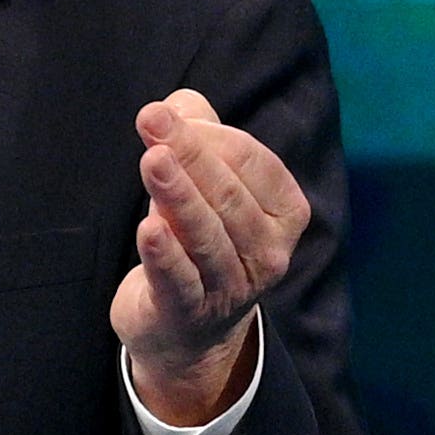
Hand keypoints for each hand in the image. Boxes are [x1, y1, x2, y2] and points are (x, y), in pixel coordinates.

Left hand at [113, 88, 307, 427]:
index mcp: (285, 212)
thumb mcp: (206, 185)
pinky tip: (149, 229)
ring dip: (178, 195)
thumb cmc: (199, 238)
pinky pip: (180, 280)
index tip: (161, 114)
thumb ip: (200, 135)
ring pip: (206, 235)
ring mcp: (232, 286)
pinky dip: (166, 254)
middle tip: (151, 118)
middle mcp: (269, 252)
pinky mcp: (190, 312)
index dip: (206, 135)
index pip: (251, 162)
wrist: (187, 330)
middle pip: (227, 194)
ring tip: (152, 160)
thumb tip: (179, 104)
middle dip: (189, 154)